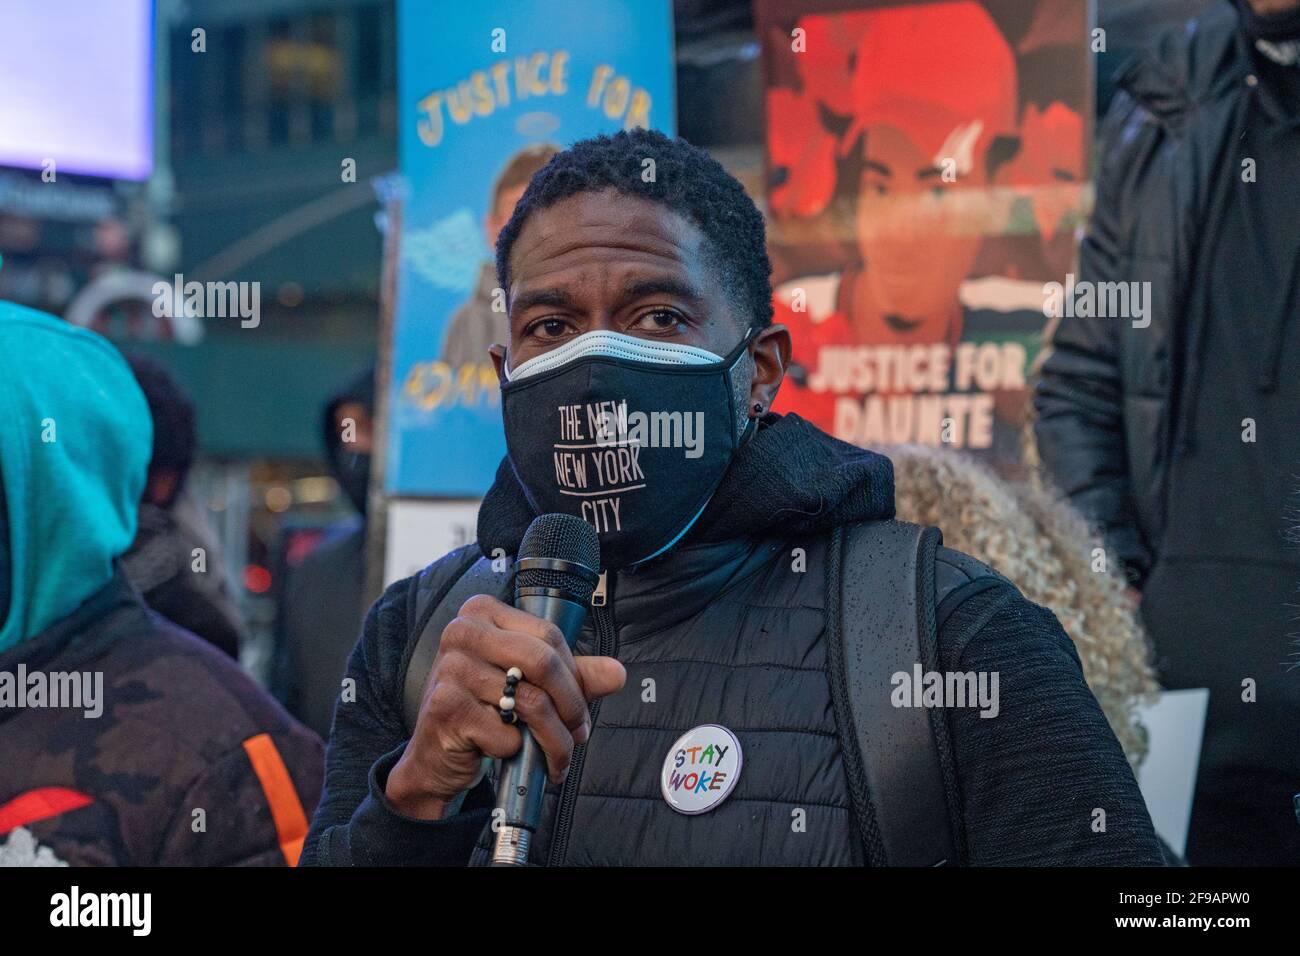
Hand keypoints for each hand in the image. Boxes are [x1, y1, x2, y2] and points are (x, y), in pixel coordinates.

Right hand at [385, 594, 624, 819]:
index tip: (580, 707)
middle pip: (544, 662)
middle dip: (571, 706)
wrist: (436, 755)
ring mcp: (451, 667)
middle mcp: (463, 631)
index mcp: (483, 612)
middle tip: (578, 734)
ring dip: (553, 740)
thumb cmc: (483, 711)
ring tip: (557, 758)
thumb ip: (572, 676)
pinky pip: (506, 732)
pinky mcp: (446, 706)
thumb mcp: (527, 685)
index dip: (575, 675)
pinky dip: (515, 750)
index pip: (549, 635)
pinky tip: (507, 754)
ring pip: (530, 703)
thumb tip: (617, 673)